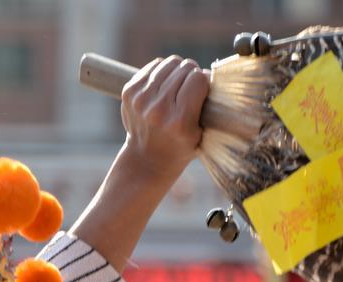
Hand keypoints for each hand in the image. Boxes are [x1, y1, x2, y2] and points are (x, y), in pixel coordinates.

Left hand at [120, 56, 209, 180]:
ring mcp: (140, 100)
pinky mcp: (129, 92)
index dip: (204, 82)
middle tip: (190, 90)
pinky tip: (164, 86)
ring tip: (178, 87)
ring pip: (170, 63)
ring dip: (178, 71)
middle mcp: (157, 110)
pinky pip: (155, 65)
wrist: (147, 158)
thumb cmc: (182, 146)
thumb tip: (213, 73)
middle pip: (185, 68)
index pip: (198, 78)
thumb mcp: (203, 134)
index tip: (203, 91)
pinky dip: (163, 71)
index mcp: (179, 122)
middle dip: (192, 75)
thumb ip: (211, 106)